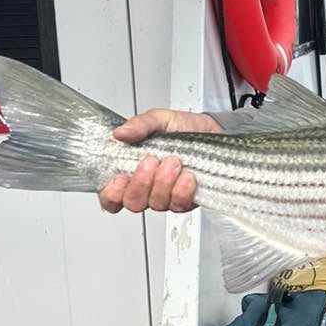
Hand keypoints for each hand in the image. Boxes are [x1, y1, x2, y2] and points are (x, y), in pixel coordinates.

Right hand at [99, 109, 221, 213]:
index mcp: (132, 170)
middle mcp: (148, 187)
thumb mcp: (159, 119)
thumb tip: (120, 133)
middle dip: (141, 183)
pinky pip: (179, 205)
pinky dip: (182, 191)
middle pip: (133, 203)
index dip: (111, 194)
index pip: (112, 196)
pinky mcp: (187, 200)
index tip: (119, 178)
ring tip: (173, 162)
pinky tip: (187, 177)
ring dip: (164, 183)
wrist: (214, 131)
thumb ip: (139, 125)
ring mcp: (167, 196)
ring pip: (157, 204)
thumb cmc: (183, 128)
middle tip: (152, 161)